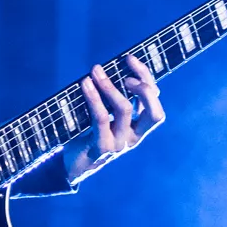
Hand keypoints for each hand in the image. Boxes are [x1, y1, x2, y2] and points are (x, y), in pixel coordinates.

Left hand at [63, 53, 165, 184]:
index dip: (147, 79)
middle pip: (155, 113)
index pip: (155, 103)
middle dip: (144, 88)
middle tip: (124, 75)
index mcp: (139, 129)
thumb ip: (113, 101)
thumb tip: (107, 68)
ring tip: (96, 71)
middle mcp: (134, 137)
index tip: (129, 59)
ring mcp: (120, 144)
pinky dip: (94, 98)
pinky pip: (101, 118)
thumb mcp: (106, 118)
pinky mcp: (102, 147)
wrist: (71, 167)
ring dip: (110, 86)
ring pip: (124, 110)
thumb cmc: (89, 136)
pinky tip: (85, 83)